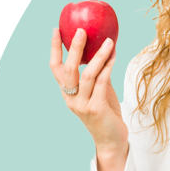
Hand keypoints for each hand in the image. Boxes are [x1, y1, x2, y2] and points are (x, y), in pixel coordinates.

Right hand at [49, 27, 127, 154]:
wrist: (112, 140)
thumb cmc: (106, 114)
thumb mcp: (100, 91)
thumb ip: (98, 75)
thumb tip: (102, 52)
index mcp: (68, 93)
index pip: (55, 68)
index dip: (55, 49)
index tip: (56, 30)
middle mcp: (71, 98)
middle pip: (68, 69)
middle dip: (74, 48)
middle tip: (82, 30)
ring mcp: (82, 104)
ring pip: (87, 74)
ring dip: (99, 56)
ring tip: (109, 41)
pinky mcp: (95, 108)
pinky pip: (102, 82)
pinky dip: (108, 67)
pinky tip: (115, 56)